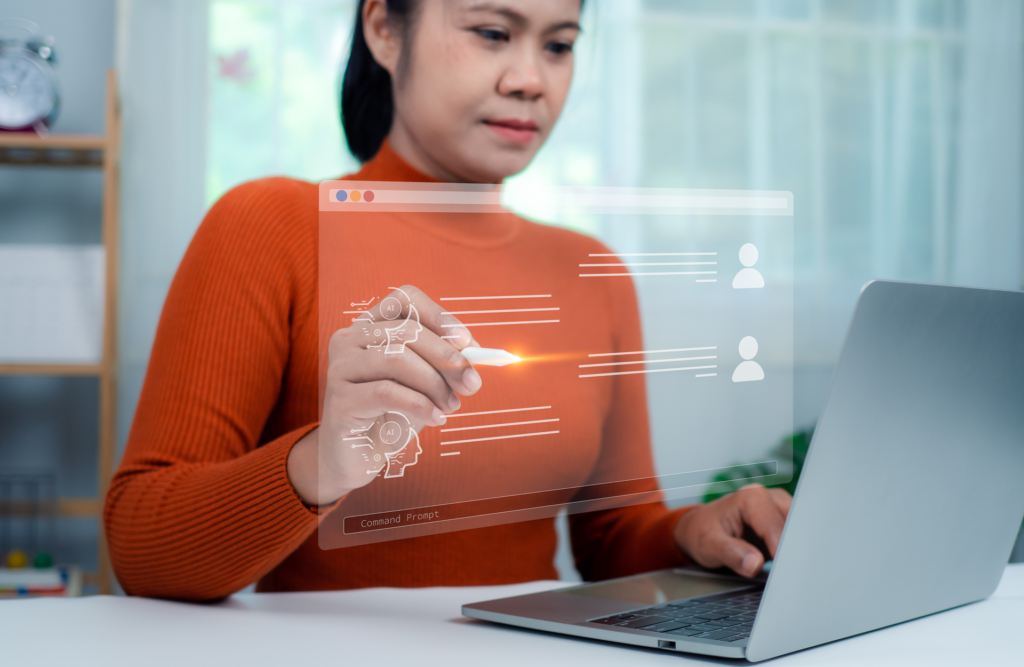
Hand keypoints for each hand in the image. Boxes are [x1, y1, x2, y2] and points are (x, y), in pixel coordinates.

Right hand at [287, 286, 481, 505]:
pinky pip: (386, 392)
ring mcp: (339, 368)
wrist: (357, 457)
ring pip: (397, 359)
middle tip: (472, 384)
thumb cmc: (392, 414)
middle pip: (407, 331)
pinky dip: (419, 404)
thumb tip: (477, 352)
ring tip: (450, 406)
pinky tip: (436, 418)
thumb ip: (445, 364)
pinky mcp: (338, 400)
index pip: (404, 299)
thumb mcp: (424, 384)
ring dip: (435, 384)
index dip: (439, 317)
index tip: (468, 343)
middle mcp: (349, 339)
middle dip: (447, 358)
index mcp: (369, 326)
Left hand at [672, 483, 791, 577]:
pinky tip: (793, 567)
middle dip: (795, 550)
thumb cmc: (702, 532)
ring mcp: (779, 508)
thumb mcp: (708, 545)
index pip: (776, 527)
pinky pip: (798, 535)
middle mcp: (769, 498)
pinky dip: (797, 551)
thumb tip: (755, 564)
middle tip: (792, 576)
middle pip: (795, 525)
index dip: (781, 551)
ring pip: (802, 530)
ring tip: (792, 572)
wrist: (699, 528)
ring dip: (799, 551)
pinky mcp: (783, 520)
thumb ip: (730, 553)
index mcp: (751, 498)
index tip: (784, 574)